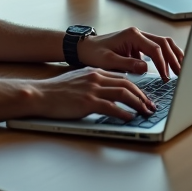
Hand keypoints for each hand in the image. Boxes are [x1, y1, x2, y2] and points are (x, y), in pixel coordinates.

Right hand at [32, 68, 155, 120]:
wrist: (40, 94)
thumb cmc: (57, 91)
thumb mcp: (78, 79)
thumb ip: (93, 83)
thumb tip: (107, 92)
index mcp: (95, 72)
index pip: (122, 77)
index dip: (137, 88)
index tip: (144, 96)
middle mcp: (96, 78)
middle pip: (127, 84)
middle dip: (142, 96)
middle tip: (151, 106)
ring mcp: (92, 90)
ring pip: (123, 93)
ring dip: (138, 104)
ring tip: (146, 112)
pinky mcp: (87, 102)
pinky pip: (111, 107)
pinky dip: (123, 113)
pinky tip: (130, 118)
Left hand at [77, 27, 183, 80]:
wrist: (85, 47)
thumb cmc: (94, 53)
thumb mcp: (108, 61)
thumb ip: (128, 64)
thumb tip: (146, 68)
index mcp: (132, 35)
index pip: (154, 49)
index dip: (163, 64)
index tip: (165, 77)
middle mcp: (138, 34)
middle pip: (164, 43)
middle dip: (174, 58)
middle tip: (181, 73)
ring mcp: (139, 38)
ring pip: (163, 43)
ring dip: (173, 55)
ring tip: (181, 69)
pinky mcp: (139, 44)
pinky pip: (157, 48)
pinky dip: (166, 56)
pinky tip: (171, 66)